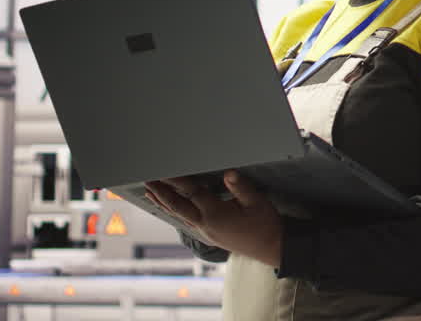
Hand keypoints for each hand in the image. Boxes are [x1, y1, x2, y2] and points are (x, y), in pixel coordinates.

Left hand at [145, 171, 283, 266]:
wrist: (272, 248)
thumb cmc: (266, 224)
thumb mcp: (257, 202)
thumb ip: (241, 187)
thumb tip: (228, 173)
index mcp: (216, 214)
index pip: (192, 193)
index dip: (177, 181)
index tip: (165, 171)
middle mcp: (206, 224)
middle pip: (178, 207)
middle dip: (162, 193)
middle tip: (148, 181)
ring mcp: (206, 232)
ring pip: (179, 216)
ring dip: (164, 203)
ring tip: (150, 193)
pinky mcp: (209, 236)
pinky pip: (186, 222)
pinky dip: (176, 212)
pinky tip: (172, 208)